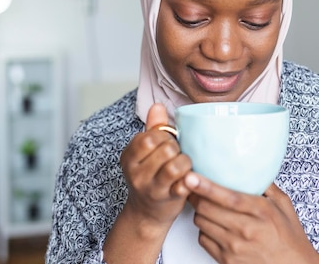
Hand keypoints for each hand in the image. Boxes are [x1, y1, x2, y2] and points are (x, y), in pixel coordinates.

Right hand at [120, 103, 191, 228]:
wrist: (146, 214)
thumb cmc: (150, 176)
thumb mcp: (146, 153)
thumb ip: (153, 128)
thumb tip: (157, 106)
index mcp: (129, 157)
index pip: (149, 137)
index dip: (165, 137)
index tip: (167, 142)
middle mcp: (136, 173)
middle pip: (166, 149)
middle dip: (177, 149)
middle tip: (177, 155)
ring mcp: (150, 188)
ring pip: (175, 167)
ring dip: (185, 163)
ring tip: (184, 166)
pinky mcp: (166, 201)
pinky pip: (182, 187)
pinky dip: (189, 181)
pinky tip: (189, 179)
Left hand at [185, 173, 318, 263]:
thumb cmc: (289, 237)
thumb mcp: (283, 205)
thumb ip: (266, 185)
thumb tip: (250, 166)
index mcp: (261, 212)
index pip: (228, 197)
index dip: (206, 186)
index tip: (191, 177)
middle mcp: (246, 230)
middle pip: (206, 209)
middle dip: (196, 196)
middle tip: (193, 187)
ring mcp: (234, 247)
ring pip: (201, 222)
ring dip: (201, 212)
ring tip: (208, 207)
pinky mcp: (226, 261)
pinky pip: (203, 239)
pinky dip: (205, 230)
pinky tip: (215, 226)